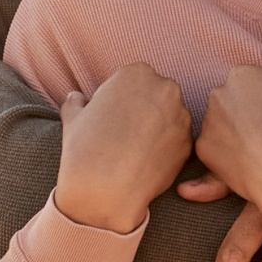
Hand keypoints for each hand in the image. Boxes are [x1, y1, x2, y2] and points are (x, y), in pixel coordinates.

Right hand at [52, 63, 191, 232]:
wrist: (104, 188)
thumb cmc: (85, 148)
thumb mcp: (73, 119)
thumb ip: (76, 103)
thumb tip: (76, 97)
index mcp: (137, 73)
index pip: (134, 81)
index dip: (121, 100)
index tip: (111, 118)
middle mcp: (165, 88)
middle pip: (156, 96)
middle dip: (144, 111)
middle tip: (124, 135)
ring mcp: (181, 116)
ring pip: (169, 119)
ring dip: (156, 130)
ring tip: (134, 151)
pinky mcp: (188, 143)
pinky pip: (176, 142)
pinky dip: (164, 150)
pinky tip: (145, 163)